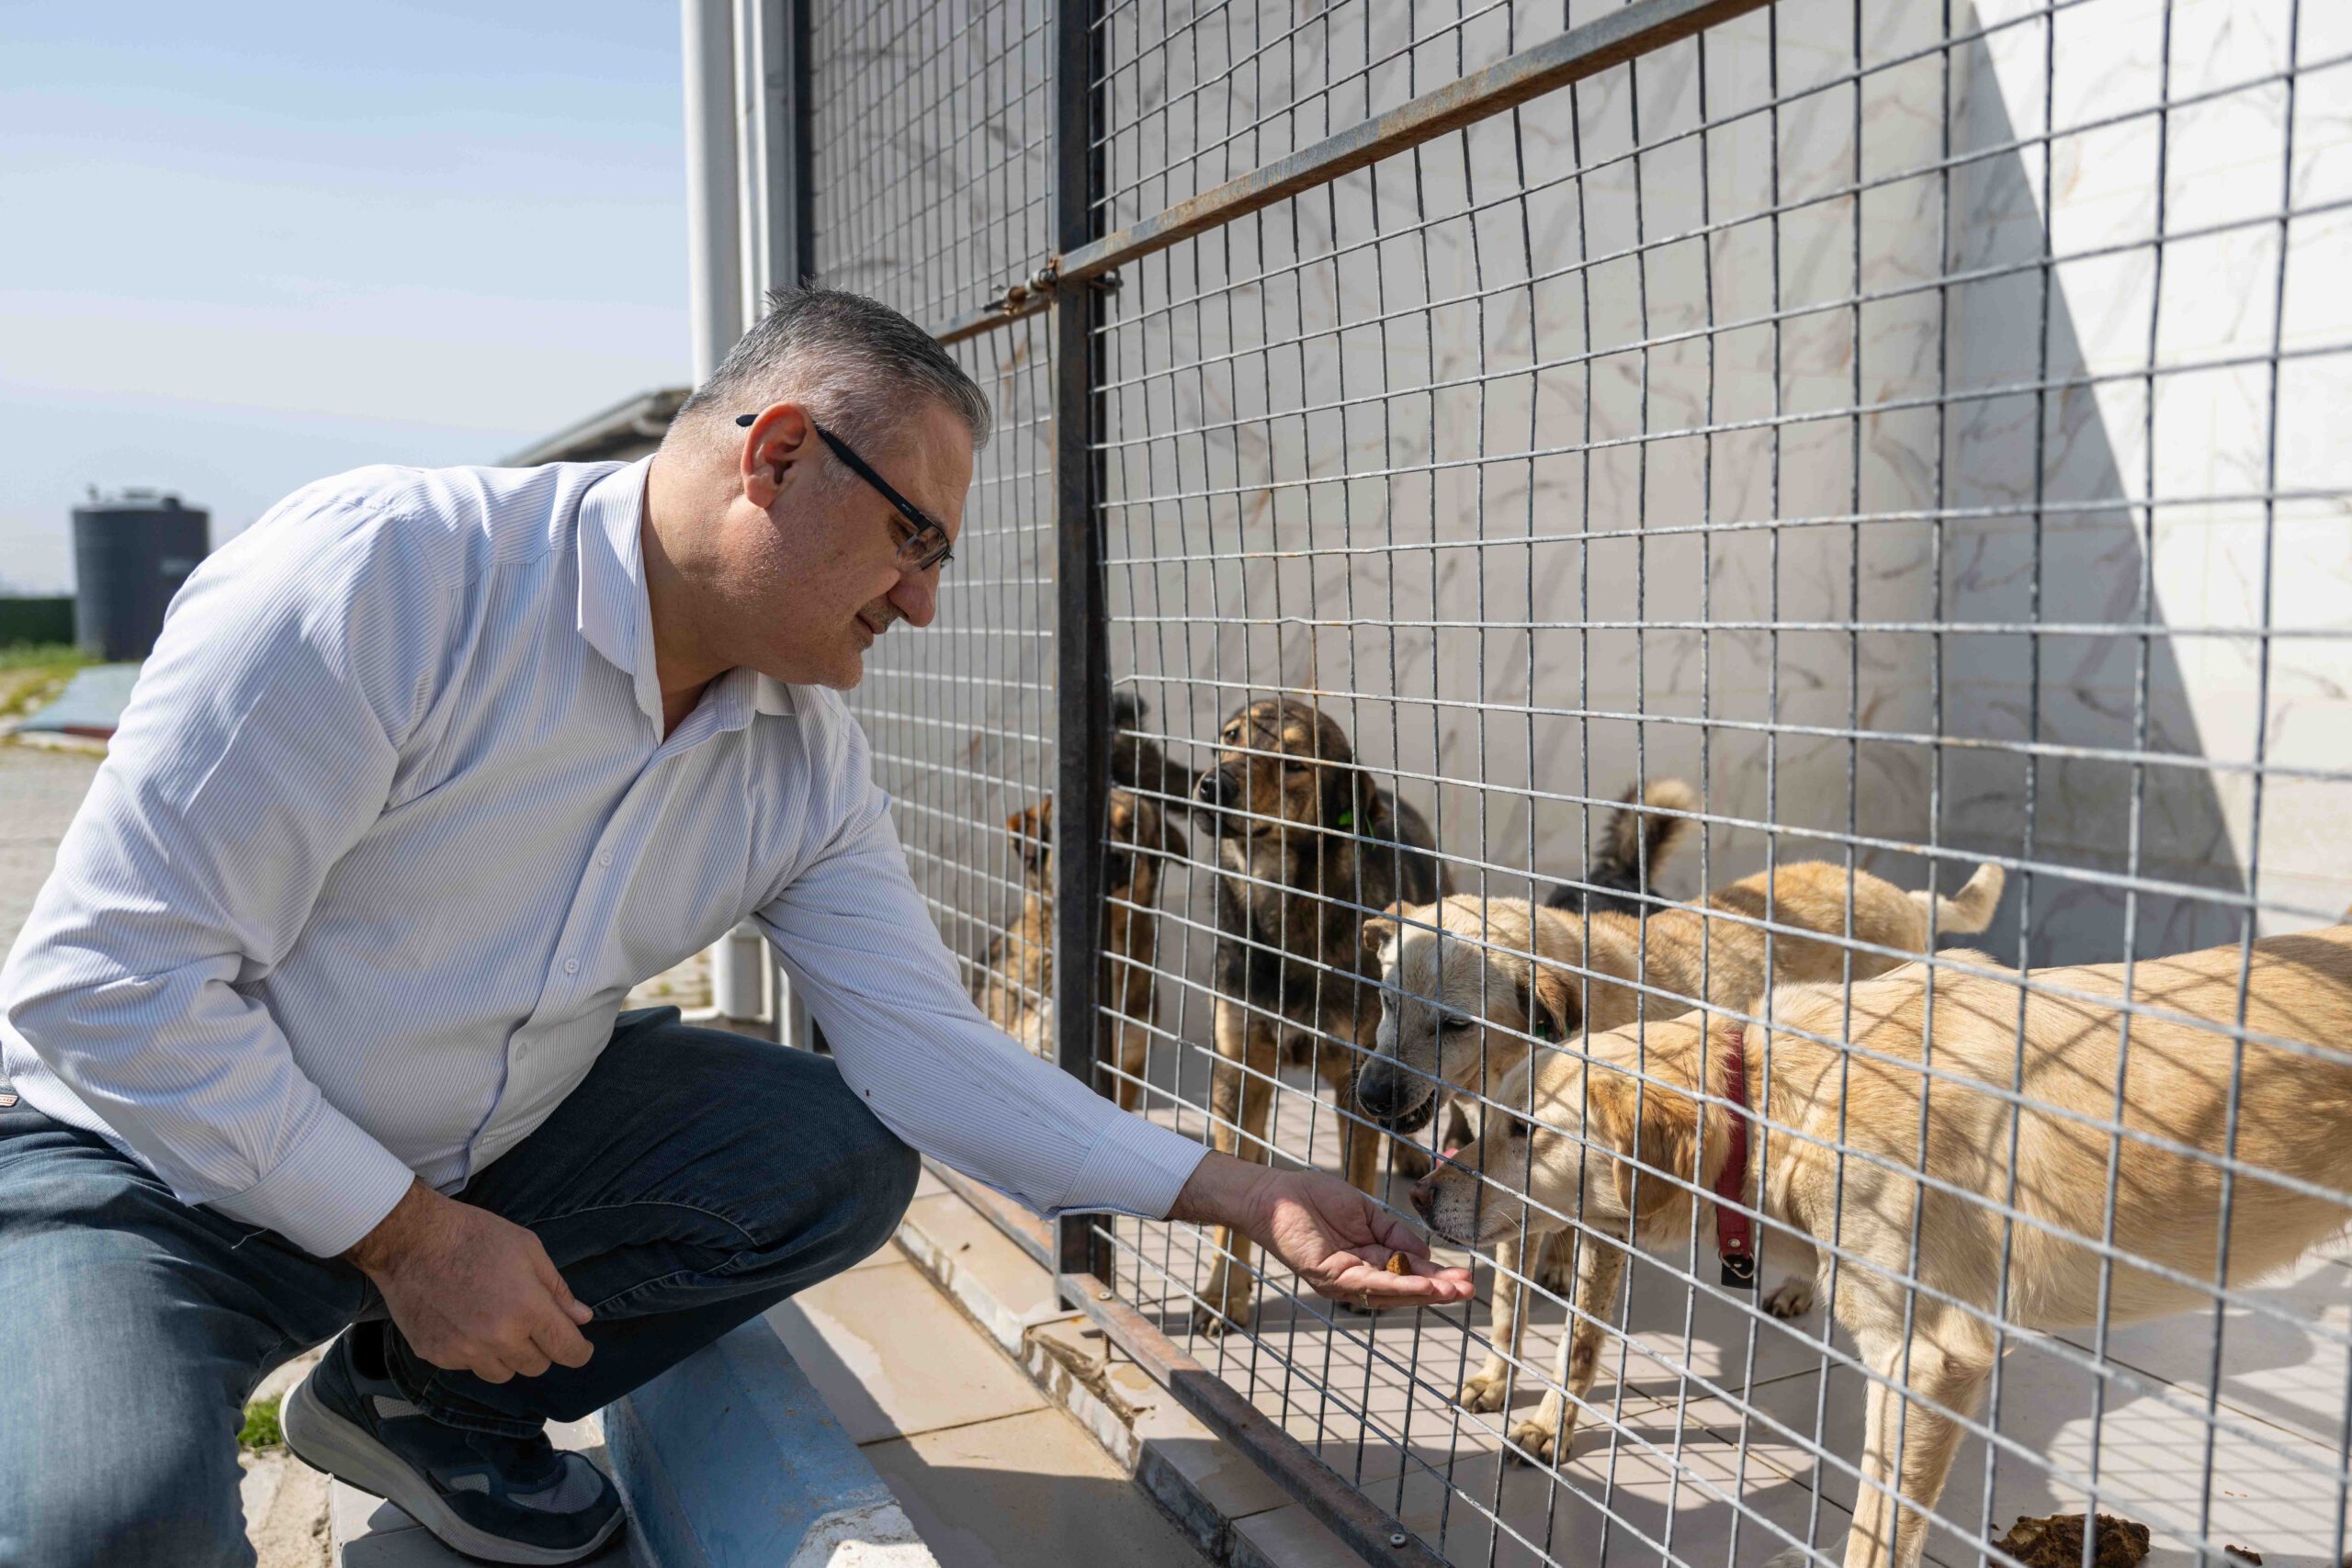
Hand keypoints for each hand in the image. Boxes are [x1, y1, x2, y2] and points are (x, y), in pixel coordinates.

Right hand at [345, 1181, 594, 1383]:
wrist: (411, 1240)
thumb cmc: (475, 1236)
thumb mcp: (528, 1250)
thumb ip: (557, 1289)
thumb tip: (582, 1318)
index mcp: (527, 1310)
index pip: (566, 1350)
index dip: (578, 1352)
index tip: (580, 1349)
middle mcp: (498, 1338)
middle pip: (535, 1366)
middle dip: (541, 1348)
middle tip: (530, 1322)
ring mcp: (464, 1351)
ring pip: (502, 1373)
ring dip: (508, 1355)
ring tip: (496, 1323)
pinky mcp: (436, 1356)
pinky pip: (468, 1367)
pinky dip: (475, 1353)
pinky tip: (466, 1323)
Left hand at [1173, 1154, 1473, 1311]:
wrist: (1276, 1192)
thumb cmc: (1314, 1199)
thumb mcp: (1366, 1213)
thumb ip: (1394, 1233)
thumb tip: (1425, 1253)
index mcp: (1368, 1259)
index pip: (1408, 1273)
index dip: (1436, 1277)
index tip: (1464, 1278)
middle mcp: (1358, 1276)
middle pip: (1404, 1290)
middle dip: (1438, 1291)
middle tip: (1469, 1292)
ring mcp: (1345, 1280)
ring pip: (1392, 1292)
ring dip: (1425, 1293)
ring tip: (1455, 1291)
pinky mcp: (1331, 1277)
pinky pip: (1372, 1284)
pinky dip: (1401, 1285)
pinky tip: (1425, 1285)